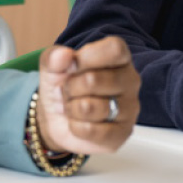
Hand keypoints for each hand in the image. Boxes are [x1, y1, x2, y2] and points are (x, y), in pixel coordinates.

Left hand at [35, 37, 139, 154]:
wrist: (59, 118)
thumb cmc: (63, 85)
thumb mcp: (52, 65)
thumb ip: (54, 57)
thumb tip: (63, 55)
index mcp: (120, 57)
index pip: (114, 49)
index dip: (87, 57)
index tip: (71, 65)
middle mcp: (131, 80)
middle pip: (93, 80)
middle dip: (70, 87)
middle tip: (68, 90)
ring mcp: (130, 108)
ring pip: (89, 107)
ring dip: (71, 108)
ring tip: (73, 107)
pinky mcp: (123, 133)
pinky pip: (91, 131)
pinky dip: (75, 127)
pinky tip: (79, 123)